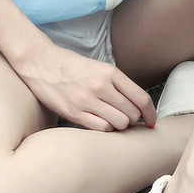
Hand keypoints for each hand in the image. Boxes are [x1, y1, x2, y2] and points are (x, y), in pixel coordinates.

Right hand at [13, 40, 156, 131]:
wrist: (41, 63)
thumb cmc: (71, 66)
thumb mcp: (98, 67)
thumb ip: (117, 84)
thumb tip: (137, 106)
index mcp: (110, 72)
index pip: (141, 98)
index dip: (150, 113)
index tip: (152, 121)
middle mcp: (101, 86)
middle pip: (132, 114)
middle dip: (133, 120)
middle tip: (125, 118)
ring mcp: (87, 100)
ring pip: (119, 124)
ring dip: (118, 125)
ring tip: (110, 119)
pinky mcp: (74, 112)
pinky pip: (101, 129)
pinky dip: (104, 129)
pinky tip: (98, 122)